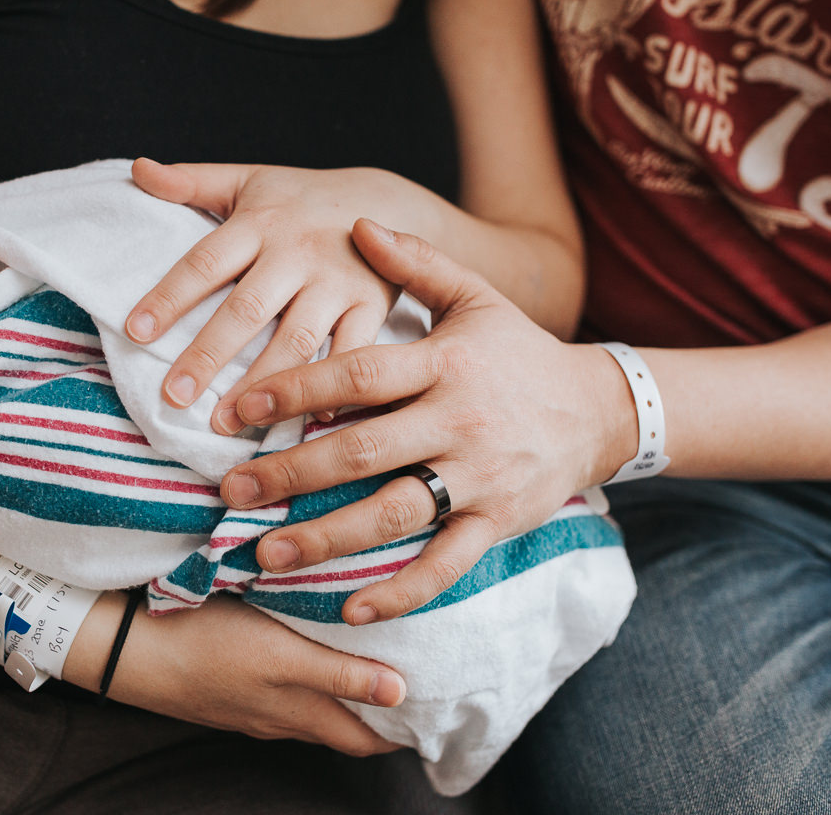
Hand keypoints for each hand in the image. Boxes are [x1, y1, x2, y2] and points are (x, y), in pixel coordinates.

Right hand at [107, 594, 404, 755]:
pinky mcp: (229, 683)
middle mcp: (281, 716)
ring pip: (313, 706)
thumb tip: (403, 694)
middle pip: (345, 725)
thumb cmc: (207, 644)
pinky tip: (308, 643)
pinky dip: (307, 677)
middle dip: (381, 709)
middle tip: (416, 673)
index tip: (440, 702)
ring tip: (374, 654)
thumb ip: (340, 675)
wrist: (128, 648)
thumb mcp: (281, 657)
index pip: (368, 740)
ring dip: (344, 690)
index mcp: (300, 713)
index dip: (404, 730)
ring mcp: (252, 703)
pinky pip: (282, 690)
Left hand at [125, 159, 407, 431]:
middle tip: (173, 397)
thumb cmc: (302, 199)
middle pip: (247, 308)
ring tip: (225, 422)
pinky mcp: (374, 303)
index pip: (205, 262)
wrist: (390, 198)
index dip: (170, 296)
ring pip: (296, 338)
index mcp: (260, 222)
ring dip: (262, 385)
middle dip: (208, 354)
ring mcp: (339, 280)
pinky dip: (334, 387)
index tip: (135, 332)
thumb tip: (137, 169)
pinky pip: (354, 350)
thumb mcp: (249, 180)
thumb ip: (192, 181)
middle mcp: (298, 251)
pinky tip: (307, 422)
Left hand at [219, 220, 635, 623]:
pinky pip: (445, 565)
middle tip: (230, 491)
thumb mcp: (475, 296)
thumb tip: (357, 222)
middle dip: (289, 473)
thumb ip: (416, 263)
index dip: (294, 390)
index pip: (357, 374)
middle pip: (361, 450)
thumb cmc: (519, 352)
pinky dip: (401, 591)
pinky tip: (351, 608)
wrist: (600, 409)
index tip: (235, 409)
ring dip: (325, 537)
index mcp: (445, 362)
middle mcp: (459, 421)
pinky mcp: (497, 522)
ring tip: (265, 553)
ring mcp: (480, 477)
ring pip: (393, 512)